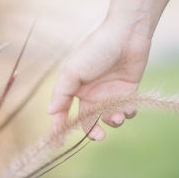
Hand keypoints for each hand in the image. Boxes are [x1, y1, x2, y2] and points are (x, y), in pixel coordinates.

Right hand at [47, 16, 150, 140]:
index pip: (64, 113)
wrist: (126, 34)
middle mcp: (90, 94)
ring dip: (112, 121)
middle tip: (99, 136)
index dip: (60, 128)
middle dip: (92, 131)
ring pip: (107, 118)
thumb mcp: (73, 70)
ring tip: (117, 116)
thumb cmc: (96, 49)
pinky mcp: (127, 92)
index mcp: (74, 89)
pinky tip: (128, 107)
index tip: (59, 143)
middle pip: (87, 121)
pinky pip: (126, 111)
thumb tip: (50, 113)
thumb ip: (61, 93)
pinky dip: (127, 113)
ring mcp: (109, 94)